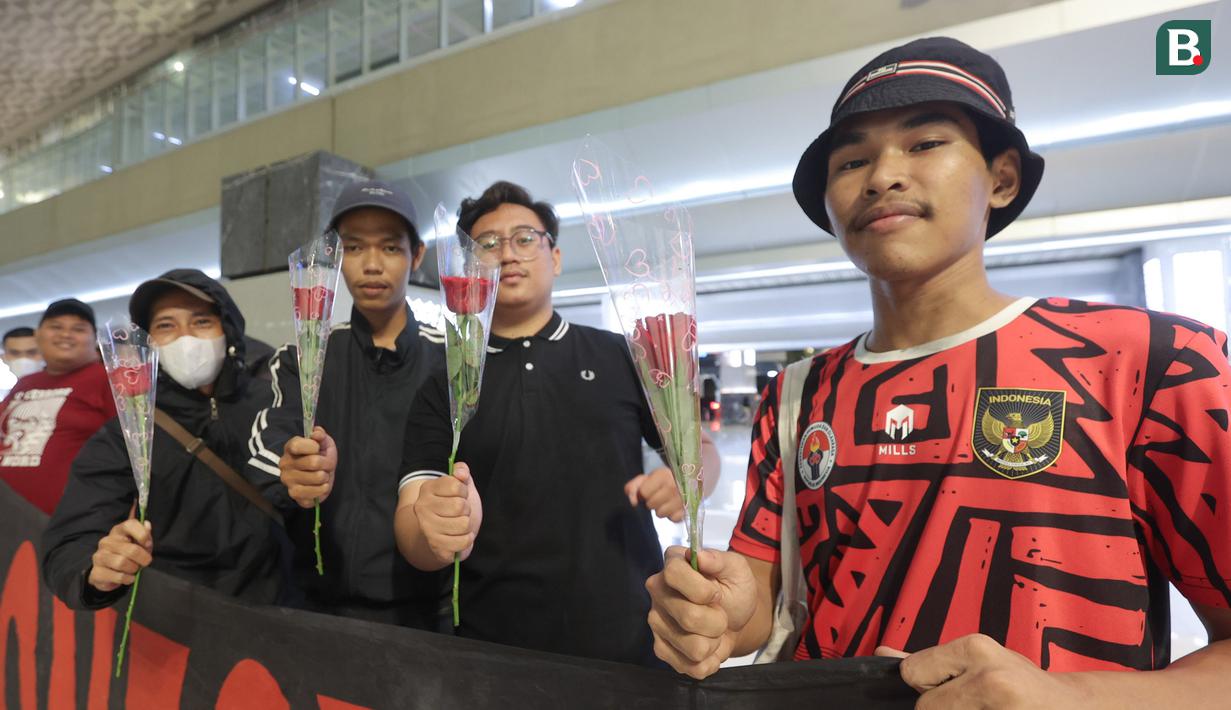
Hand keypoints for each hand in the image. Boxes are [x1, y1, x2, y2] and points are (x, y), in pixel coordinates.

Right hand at [88, 518, 153, 591]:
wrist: (109, 574)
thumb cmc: (128, 555)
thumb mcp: (140, 544)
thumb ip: (145, 536)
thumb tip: (147, 524)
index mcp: (118, 531)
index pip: (130, 524)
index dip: (143, 535)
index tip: (148, 545)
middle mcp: (106, 542)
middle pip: (131, 549)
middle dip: (143, 559)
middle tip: (145, 562)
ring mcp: (99, 556)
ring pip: (122, 563)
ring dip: (133, 569)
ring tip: (134, 569)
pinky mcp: (96, 572)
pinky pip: (117, 576)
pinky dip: (127, 579)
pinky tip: (129, 578)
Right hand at [279, 426, 337, 506]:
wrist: (319, 478)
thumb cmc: (320, 457)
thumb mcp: (323, 443)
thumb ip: (321, 435)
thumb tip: (317, 433)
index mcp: (290, 448)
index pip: (297, 445)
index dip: (313, 446)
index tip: (318, 448)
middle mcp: (285, 464)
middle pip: (314, 462)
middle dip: (327, 463)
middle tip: (326, 465)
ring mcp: (288, 480)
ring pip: (318, 477)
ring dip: (326, 476)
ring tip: (322, 475)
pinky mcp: (294, 494)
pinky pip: (315, 492)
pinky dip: (323, 489)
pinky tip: (321, 486)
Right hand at [413, 463, 482, 564]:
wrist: (444, 534)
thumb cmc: (454, 507)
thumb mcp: (460, 485)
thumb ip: (462, 472)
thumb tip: (461, 473)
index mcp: (427, 488)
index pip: (455, 485)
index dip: (463, 491)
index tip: (459, 495)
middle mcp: (422, 507)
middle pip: (459, 506)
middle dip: (466, 510)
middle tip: (459, 513)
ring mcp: (427, 528)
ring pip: (463, 524)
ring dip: (467, 525)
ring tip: (459, 524)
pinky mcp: (435, 546)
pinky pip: (463, 542)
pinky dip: (467, 540)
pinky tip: (459, 536)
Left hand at [625, 467, 683, 521]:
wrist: (686, 480)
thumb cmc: (662, 480)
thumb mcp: (647, 478)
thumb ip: (634, 487)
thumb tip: (633, 502)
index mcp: (663, 475)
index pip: (643, 493)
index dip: (643, 493)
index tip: (649, 489)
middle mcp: (674, 487)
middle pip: (650, 505)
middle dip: (651, 501)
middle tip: (658, 495)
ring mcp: (682, 499)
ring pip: (660, 514)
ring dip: (660, 509)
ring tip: (665, 501)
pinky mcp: (687, 510)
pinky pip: (672, 519)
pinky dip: (671, 515)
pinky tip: (673, 507)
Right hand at [645, 546, 757, 678]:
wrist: (735, 618)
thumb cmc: (733, 589)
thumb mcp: (736, 569)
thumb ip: (720, 560)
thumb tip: (700, 556)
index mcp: (672, 564)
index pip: (673, 574)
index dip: (701, 590)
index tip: (717, 594)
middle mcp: (657, 591)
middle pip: (688, 617)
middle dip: (717, 621)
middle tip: (720, 614)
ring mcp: (656, 622)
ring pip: (693, 647)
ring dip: (714, 642)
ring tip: (714, 630)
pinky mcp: (661, 649)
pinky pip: (692, 667)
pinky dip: (710, 660)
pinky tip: (709, 645)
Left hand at [876, 634, 1087, 708]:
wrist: (1076, 709)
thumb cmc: (1022, 684)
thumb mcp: (979, 661)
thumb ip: (929, 661)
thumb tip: (881, 655)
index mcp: (977, 648)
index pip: (913, 673)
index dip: (927, 686)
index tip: (953, 688)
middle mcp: (990, 678)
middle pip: (926, 708)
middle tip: (975, 706)